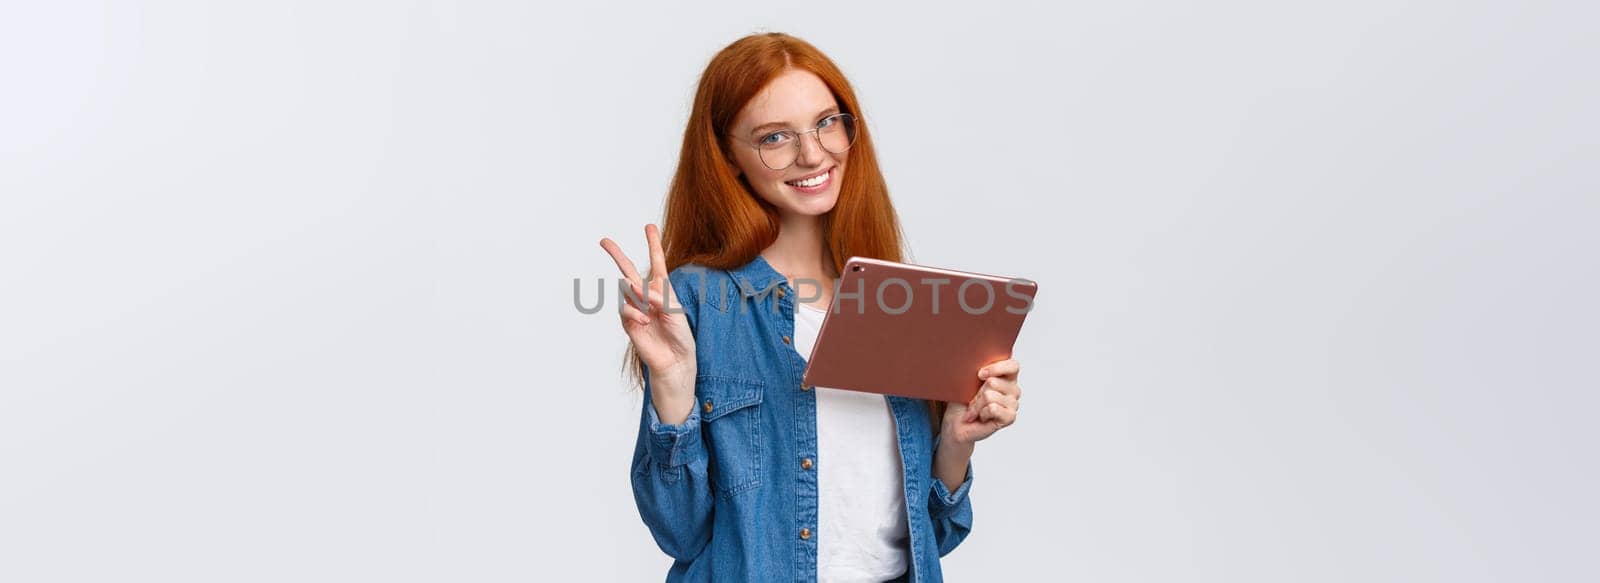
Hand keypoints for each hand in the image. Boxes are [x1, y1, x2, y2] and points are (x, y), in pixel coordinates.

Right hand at [600, 224, 695, 420]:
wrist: (675, 360)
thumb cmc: (680, 336)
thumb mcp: (675, 311)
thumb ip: (658, 296)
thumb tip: (637, 287)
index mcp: (663, 290)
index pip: (657, 263)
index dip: (653, 244)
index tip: (648, 226)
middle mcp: (646, 296)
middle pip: (629, 270)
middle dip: (617, 255)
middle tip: (603, 241)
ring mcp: (635, 308)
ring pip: (626, 289)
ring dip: (637, 294)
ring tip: (649, 308)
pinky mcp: (628, 322)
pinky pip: (626, 308)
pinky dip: (635, 312)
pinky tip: (645, 320)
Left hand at [941, 359, 1021, 446]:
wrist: (956, 422)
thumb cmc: (963, 400)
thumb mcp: (968, 379)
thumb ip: (978, 369)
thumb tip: (978, 368)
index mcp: (1007, 376)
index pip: (1013, 365)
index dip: (996, 368)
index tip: (979, 374)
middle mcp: (1013, 389)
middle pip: (993, 382)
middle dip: (977, 392)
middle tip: (973, 399)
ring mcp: (1013, 404)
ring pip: (990, 396)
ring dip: (977, 405)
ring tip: (976, 409)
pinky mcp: (1010, 417)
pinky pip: (993, 408)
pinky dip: (982, 413)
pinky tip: (982, 417)